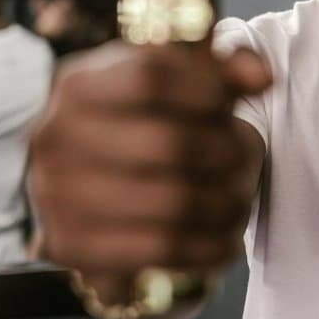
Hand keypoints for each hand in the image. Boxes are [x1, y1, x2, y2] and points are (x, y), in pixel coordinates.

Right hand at [28, 41, 270, 304]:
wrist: (87, 185)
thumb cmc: (144, 123)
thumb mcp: (175, 85)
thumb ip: (223, 69)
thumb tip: (261, 77)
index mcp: (79, 84)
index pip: (152, 76)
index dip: (207, 89)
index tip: (230, 103)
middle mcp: (57, 137)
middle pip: (170, 144)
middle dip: (224, 152)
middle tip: (239, 158)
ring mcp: (58, 194)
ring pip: (173, 203)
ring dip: (225, 204)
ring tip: (240, 201)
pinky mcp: (72, 246)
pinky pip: (162, 249)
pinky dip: (209, 246)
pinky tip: (226, 239)